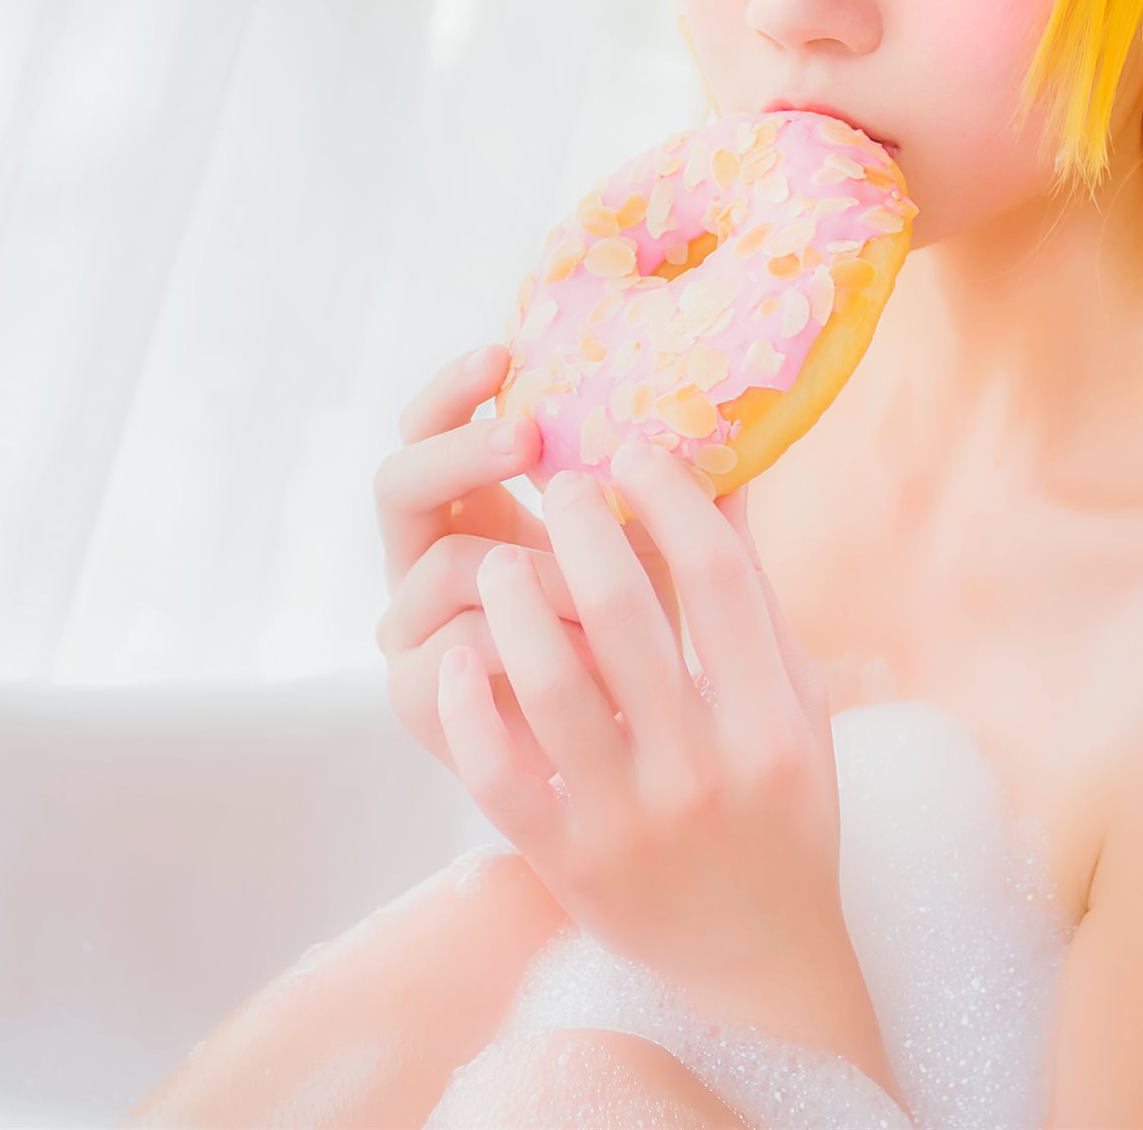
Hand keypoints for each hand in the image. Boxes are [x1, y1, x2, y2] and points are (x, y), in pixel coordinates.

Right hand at [373, 345, 684, 779]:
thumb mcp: (666, 571)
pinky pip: (447, 662)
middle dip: (464, 451)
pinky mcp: (417, 707)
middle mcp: (427, 568)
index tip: (505, 353)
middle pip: (400, 484)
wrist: (630, 790)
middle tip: (530, 436)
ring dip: (534, 572)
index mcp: (474, 515)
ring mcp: (414, 636)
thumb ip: (677, 505)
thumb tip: (743, 421)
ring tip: (608, 605)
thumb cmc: (652, 667)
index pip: (429, 428)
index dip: (453, 390)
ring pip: (443, 570)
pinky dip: (515, 655)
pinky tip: (579, 662)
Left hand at [440, 437, 851, 1019]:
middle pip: (625, 612)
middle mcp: (704, 769)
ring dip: (516, 598)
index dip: (669, 496)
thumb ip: (757, 599)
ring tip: (503, 559)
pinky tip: (463, 653)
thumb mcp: (796, 706)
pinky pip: (498, 772)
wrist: (757, 961)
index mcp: (773, 721)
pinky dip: (471, 704)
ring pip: (549, 681)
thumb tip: (723, 475)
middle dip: (579, 525)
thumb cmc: (779, 811)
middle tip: (559, 485)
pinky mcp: (567, 862)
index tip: (633, 449)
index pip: (718, 577)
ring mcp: (630, 820)